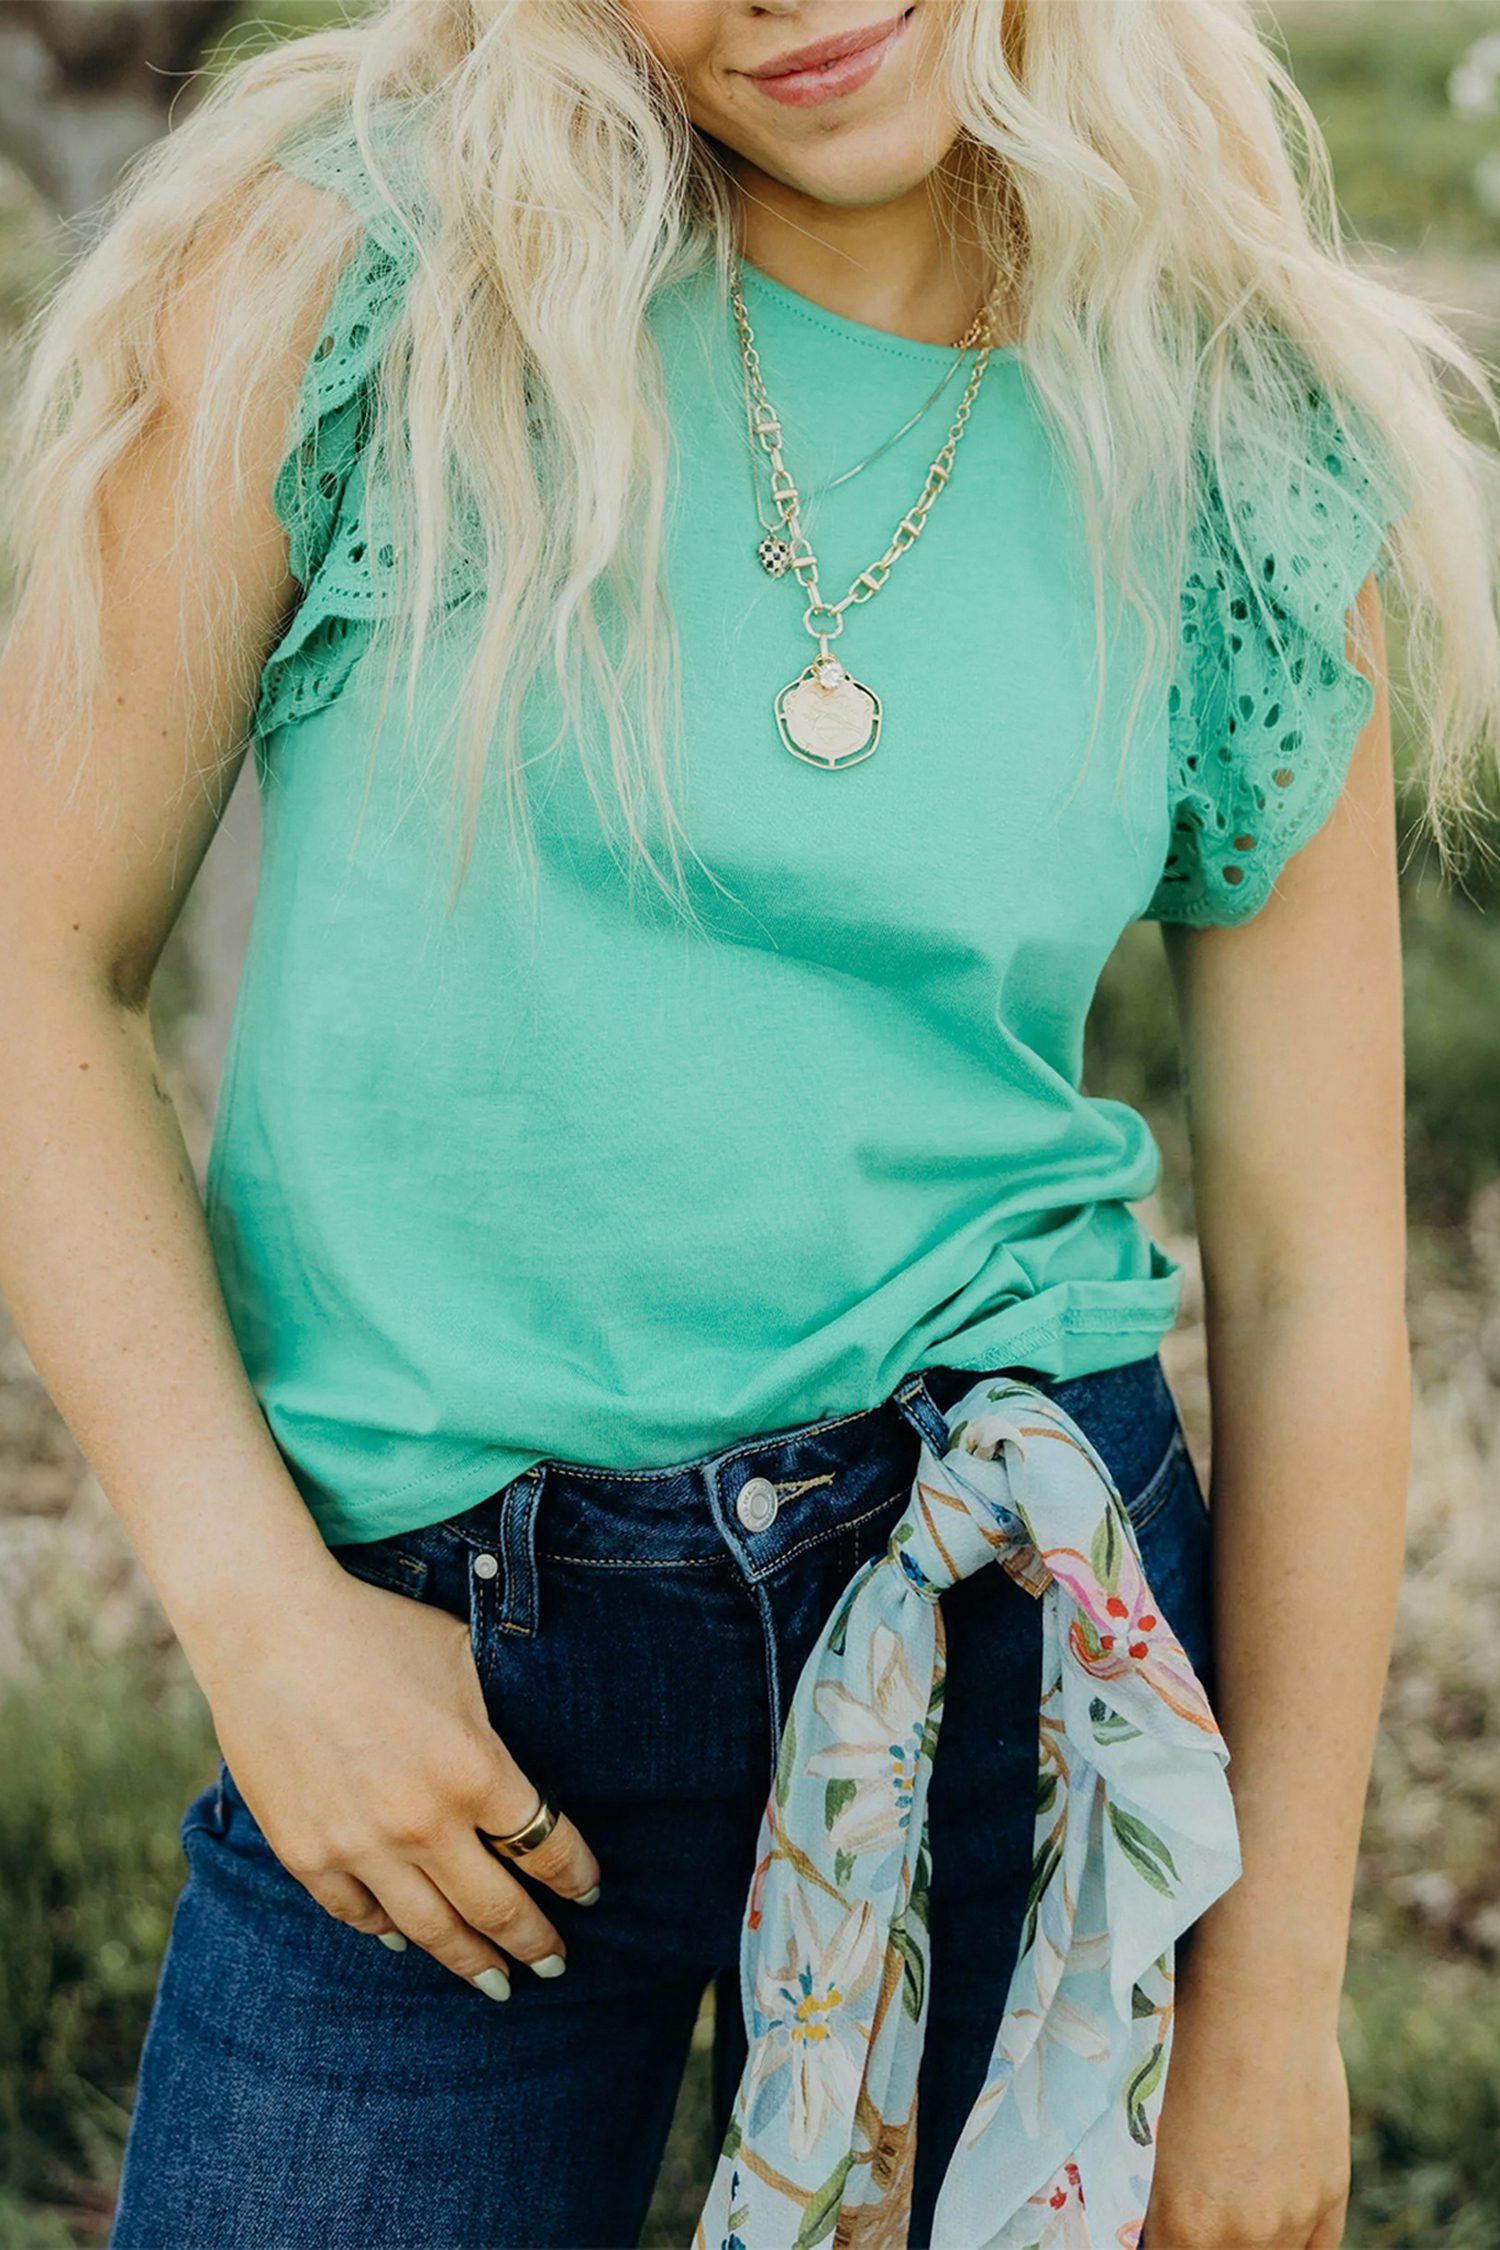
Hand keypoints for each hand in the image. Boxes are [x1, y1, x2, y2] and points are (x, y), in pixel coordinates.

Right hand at [197, 1564, 599, 1997]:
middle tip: (555, 1966)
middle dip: (536, 1943)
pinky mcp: (307, 1855)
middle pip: (498, 1908)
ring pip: (432, 1932)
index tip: (590, 1896)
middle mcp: (424, 1824)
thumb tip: (522, 1761)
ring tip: (496, 1984)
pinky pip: (359, 1916)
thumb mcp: (461, 1660)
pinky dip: (388, 1934)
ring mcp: (361, 1847)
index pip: (548, 1849)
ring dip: (470, 1963)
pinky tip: (408, 1941)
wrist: (268, 1629)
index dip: (577, 1879)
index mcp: (475, 1771)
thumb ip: (497, 1720)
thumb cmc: (375, 1631)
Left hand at [1142, 1974, 1350, 2248]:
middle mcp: (1241, 2238)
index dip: (1159, 2242)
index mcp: (1186, 2226)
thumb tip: (1156, 2230)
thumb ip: (1163, 2200)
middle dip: (1200, 2239)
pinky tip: (1270, 2216)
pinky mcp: (1330, 2197)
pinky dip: (1288, 2239)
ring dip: (1247, 2240)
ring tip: (1229, 2197)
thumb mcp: (1152, 2136)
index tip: (1154, 2229)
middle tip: (1195, 2206)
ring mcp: (1292, 2221)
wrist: (1259, 2006)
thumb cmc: (1185, 2053)